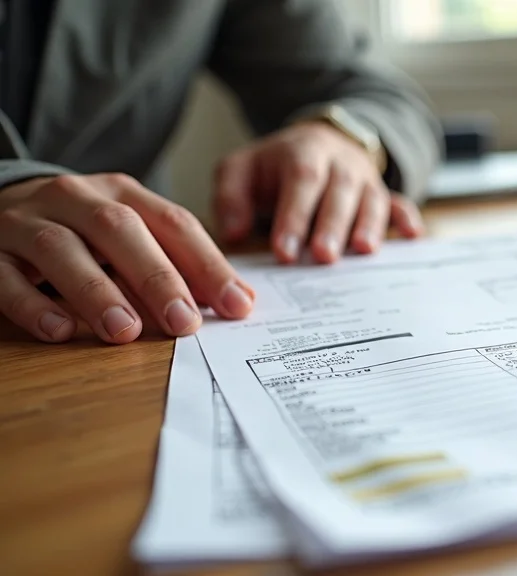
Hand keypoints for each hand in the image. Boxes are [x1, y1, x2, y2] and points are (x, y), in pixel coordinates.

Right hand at [0, 174, 254, 343]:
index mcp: (121, 193)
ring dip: (95, 291)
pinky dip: (32, 304)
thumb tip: (239, 302)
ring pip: (60, 248)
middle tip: (184, 322)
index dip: (208, 264)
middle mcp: (74, 199)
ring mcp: (25, 222)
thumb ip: (181, 265)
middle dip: (156, 276)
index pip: (173, 223)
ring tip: (125, 330)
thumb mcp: (132, 237)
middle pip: (119, 228)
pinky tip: (60, 331)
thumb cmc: (82, 231)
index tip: (237, 306)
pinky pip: (4, 276)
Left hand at [213, 122, 423, 263]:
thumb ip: (230, 197)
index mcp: (304, 153)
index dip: (294, 216)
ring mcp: (366, 179)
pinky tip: (414, 235)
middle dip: (333, 225)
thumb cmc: (275, 167)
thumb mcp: (241, 170)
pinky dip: (407, 218)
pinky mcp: (383, 195)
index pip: (301, 182)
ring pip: (372, 200)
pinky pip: (400, 204)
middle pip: (340, 192)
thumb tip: (233, 233)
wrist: (319, 143)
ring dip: (370, 225)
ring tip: (363, 251)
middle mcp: (340, 163)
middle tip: (323, 257)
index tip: (285, 251)